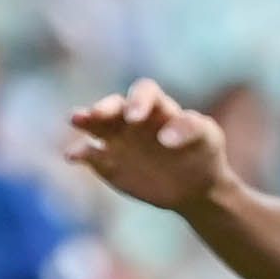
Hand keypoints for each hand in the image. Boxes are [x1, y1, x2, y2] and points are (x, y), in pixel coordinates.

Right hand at [64, 79, 232, 211]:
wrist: (194, 186)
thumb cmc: (203, 154)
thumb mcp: (207, 139)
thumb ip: (191, 130)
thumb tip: (164, 139)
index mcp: (159, 108)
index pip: (144, 92)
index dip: (137, 101)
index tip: (134, 118)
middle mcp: (133, 119)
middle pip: (114, 105)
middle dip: (104, 107)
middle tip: (96, 114)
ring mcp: (118, 139)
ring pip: (95, 124)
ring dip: (84, 120)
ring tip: (76, 119)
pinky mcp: (108, 162)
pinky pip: (89, 153)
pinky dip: (79, 153)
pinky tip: (72, 156)